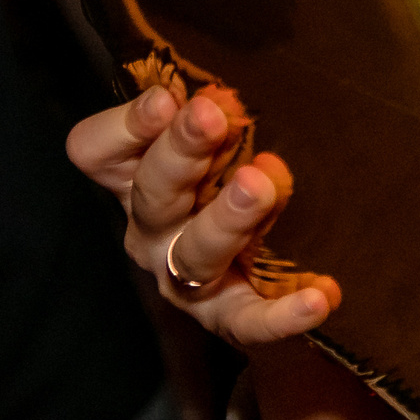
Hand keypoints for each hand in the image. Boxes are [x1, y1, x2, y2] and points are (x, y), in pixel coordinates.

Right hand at [67, 81, 337, 346]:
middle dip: (181, 152)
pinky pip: (248, 321)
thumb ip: (211, 117)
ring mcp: (185, 277)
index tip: (166, 98)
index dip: (126, 126)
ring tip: (260, 186)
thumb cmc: (232, 174)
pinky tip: (321, 296)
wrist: (263, 264)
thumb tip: (217, 99)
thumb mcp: (216, 139)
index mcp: (135, 178)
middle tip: (212, 118)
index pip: (98, 151)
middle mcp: (153, 230)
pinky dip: (282, 314)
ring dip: (228, 217)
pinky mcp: (227, 315)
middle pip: (153, 193)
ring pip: (197, 252)